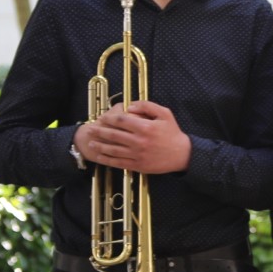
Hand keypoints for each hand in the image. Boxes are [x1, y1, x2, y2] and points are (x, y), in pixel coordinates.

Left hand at [76, 101, 190, 173]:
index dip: (109, 118)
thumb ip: (147, 106)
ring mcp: (137, 155)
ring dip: (100, 146)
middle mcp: (139, 141)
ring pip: (113, 150)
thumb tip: (129, 106)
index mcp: (145, 127)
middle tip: (90, 129)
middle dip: (100, 131)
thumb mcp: (165, 113)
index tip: (102, 117)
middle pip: (113, 135)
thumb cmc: (173, 133)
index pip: (121, 121)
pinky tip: (100, 157)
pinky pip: (119, 163)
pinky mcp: (138, 165)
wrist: (182, 154)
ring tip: (91, 143)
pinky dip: (108, 160)